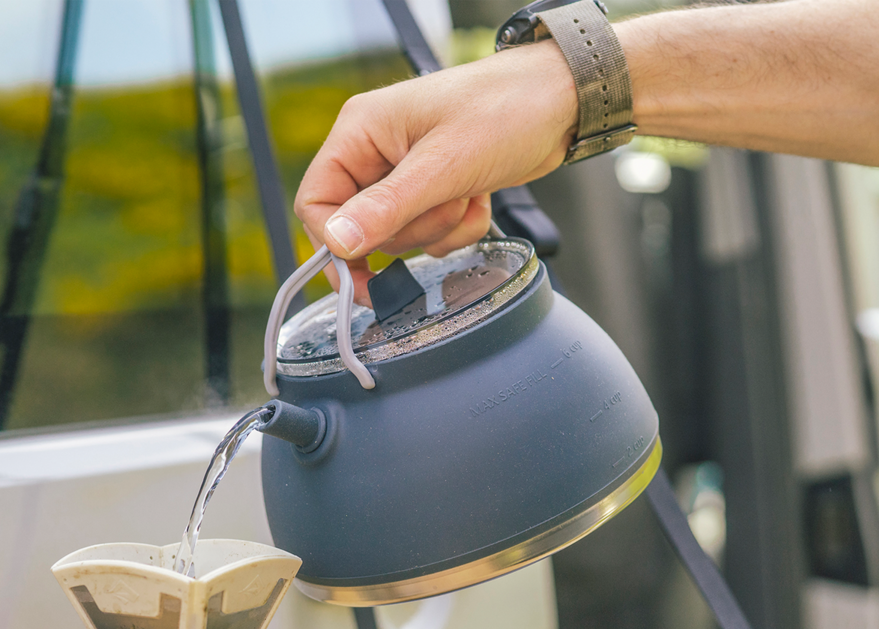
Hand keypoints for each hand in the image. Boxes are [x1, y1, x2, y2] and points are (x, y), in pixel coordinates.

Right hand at [294, 42, 578, 297]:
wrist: (561, 102)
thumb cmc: (505, 110)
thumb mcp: (444, 164)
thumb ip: (388, 207)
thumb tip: (338, 242)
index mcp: (361, 132)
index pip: (317, 202)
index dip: (336, 244)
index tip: (362, 278)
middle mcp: (376, 151)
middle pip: (363, 227)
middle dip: (411, 229)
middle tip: (446, 201)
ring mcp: (406, 172)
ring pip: (401, 236)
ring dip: (440, 228)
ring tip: (468, 191)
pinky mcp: (436, 190)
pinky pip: (432, 234)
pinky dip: (460, 226)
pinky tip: (479, 197)